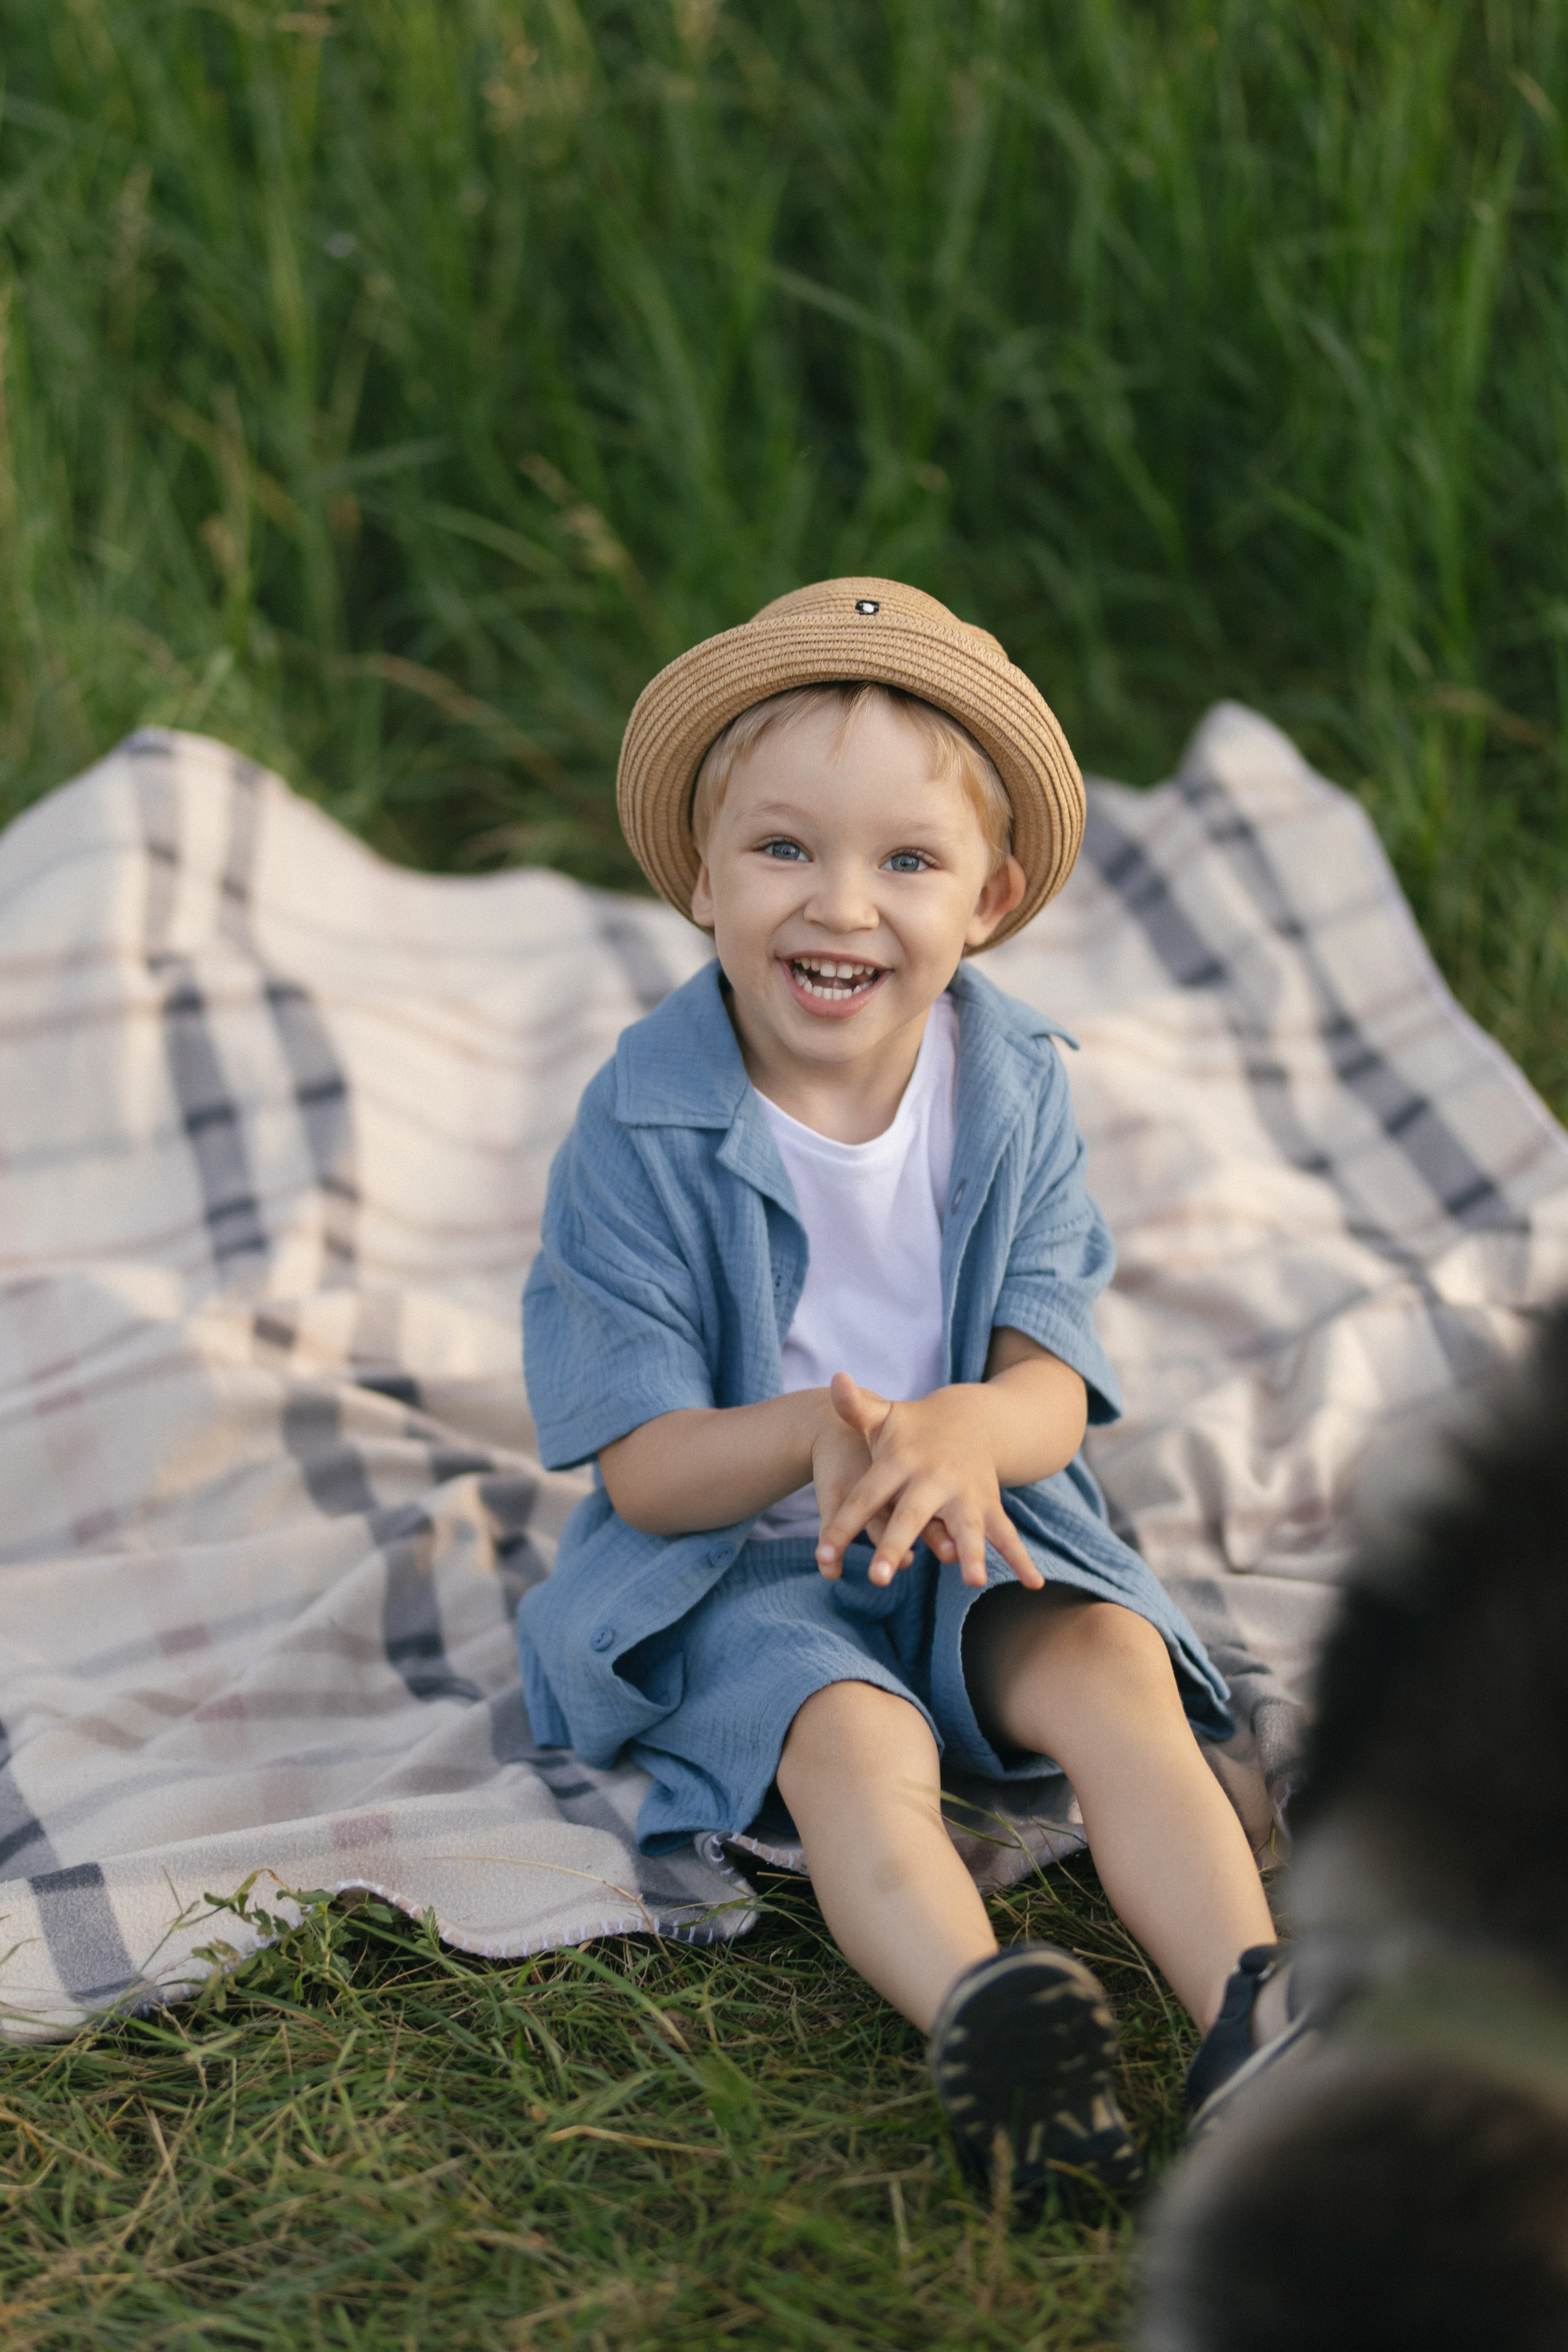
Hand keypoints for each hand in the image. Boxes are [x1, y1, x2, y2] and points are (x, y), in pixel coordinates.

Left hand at [815, 1372, 1047, 1591]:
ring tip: (974, 1581)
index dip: (843, 1526)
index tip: (823, 1556)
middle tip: (879, 1578)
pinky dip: (1022, 1559)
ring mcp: (966, 1493)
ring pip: (967, 1527)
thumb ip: (855, 1407)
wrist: (972, 1418)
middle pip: (911, 1516)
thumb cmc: (912, 1428)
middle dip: (896, 1546)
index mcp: (900, 1461)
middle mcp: (933, 1479)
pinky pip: (1006, 1535)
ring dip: (972, 1553)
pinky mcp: (990, 1504)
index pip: (865, 1496)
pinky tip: (1034, 1584)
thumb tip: (835, 1379)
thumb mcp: (883, 1416)